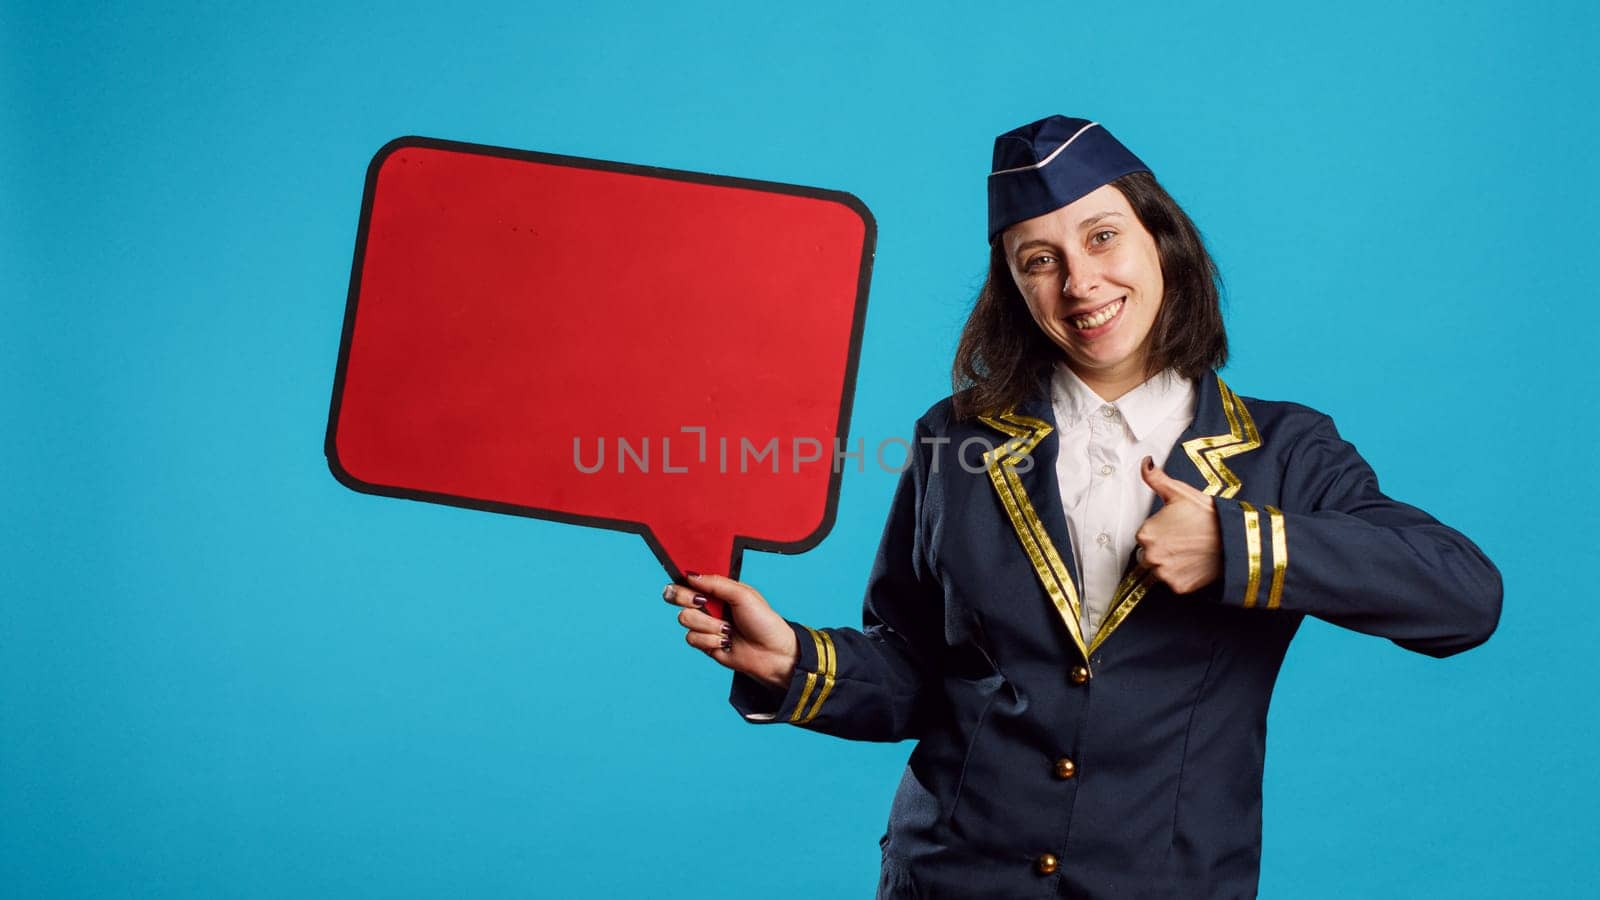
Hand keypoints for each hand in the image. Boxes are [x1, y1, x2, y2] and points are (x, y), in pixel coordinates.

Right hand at [664, 573, 798, 691]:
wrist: (772, 653)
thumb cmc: (764, 622)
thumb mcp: (743, 595)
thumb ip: (716, 583)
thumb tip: (692, 576)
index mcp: (718, 590)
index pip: (690, 580)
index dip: (683, 580)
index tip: (689, 583)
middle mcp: (709, 606)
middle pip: (677, 596)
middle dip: (686, 599)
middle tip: (702, 603)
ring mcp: (705, 625)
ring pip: (684, 618)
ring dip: (708, 625)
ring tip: (727, 628)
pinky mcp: (704, 644)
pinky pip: (692, 638)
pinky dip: (709, 640)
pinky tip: (725, 642)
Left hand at [1135, 456, 1221, 594]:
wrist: (1234, 538)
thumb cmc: (1207, 514)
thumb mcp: (1180, 492)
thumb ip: (1156, 478)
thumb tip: (1145, 463)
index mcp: (1145, 533)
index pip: (1143, 537)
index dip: (1159, 532)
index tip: (1174, 529)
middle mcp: (1150, 556)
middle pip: (1147, 556)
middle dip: (1161, 550)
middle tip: (1182, 541)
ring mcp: (1164, 573)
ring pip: (1159, 571)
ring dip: (1170, 564)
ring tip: (1189, 553)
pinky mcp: (1178, 587)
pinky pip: (1173, 583)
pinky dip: (1182, 577)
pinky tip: (1195, 564)